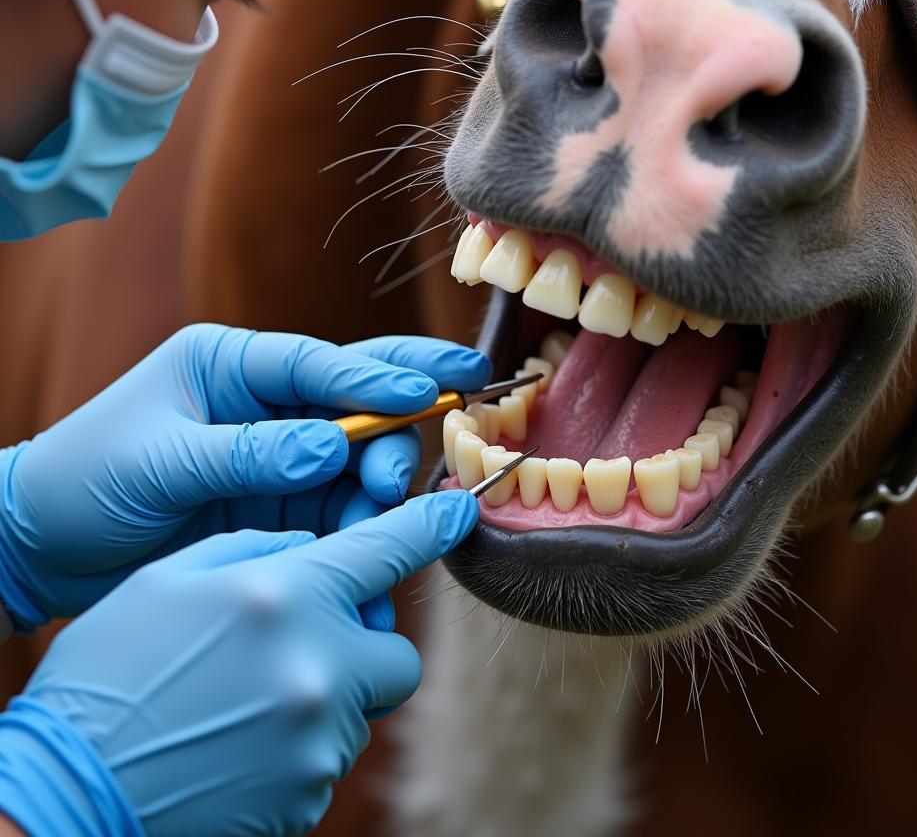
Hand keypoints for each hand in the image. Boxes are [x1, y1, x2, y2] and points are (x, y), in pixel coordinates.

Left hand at [0, 324, 489, 628]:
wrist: (41, 551)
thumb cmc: (84, 481)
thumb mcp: (161, 460)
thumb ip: (249, 454)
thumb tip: (330, 450)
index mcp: (230, 365)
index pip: (317, 363)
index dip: (376, 378)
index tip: (426, 393)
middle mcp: (264, 404)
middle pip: (354, 399)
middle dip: (395, 422)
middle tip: (408, 461)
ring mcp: (277, 456)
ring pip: (356, 459)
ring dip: (379, 481)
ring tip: (381, 509)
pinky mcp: (281, 506)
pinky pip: (338, 508)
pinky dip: (361, 525)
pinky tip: (374, 541)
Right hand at [0, 492, 477, 836]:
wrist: (67, 787)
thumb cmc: (111, 670)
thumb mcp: (177, 576)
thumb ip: (261, 552)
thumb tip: (314, 552)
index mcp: (285, 595)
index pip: (388, 550)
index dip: (432, 525)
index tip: (460, 511)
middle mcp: (318, 664)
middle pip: (396, 653)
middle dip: (366, 647)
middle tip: (308, 647)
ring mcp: (318, 736)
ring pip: (360, 707)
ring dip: (326, 697)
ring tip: (247, 701)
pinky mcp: (308, 793)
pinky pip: (328, 755)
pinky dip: (299, 744)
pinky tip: (240, 741)